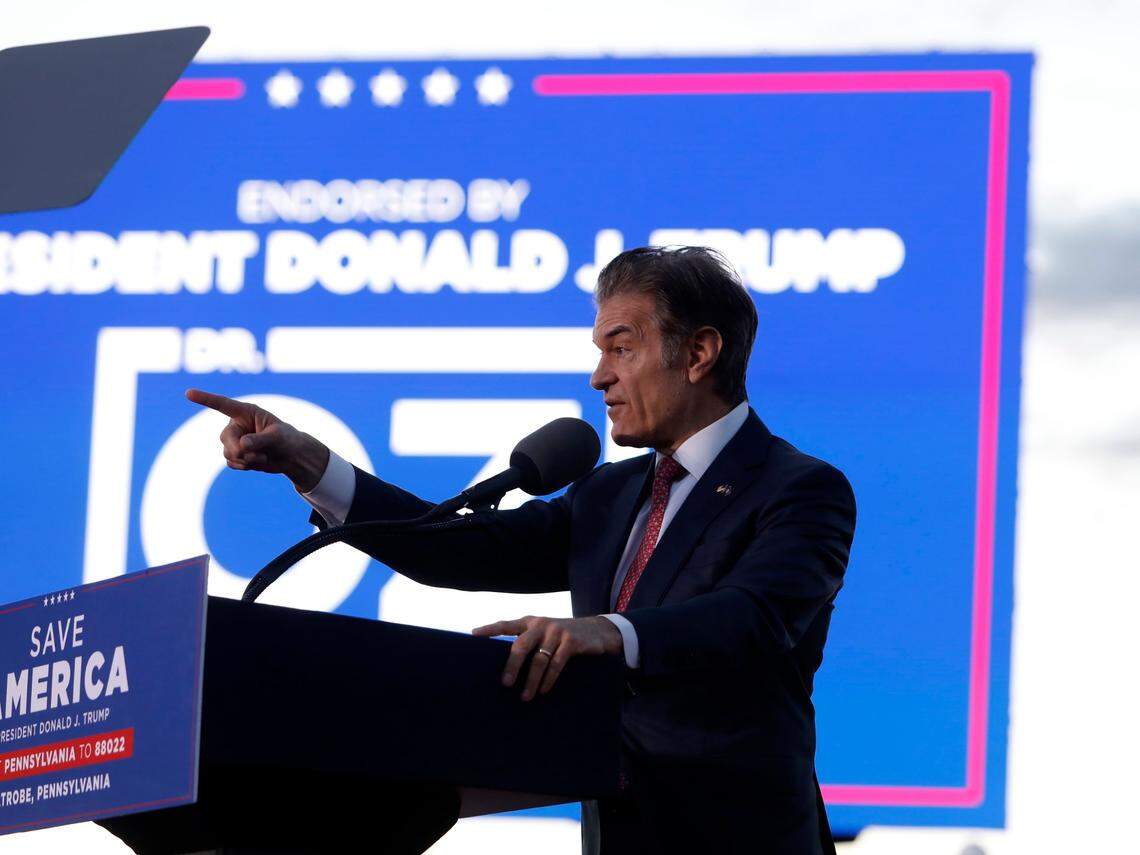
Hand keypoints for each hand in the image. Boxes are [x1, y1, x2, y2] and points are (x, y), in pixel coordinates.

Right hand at [185, 388, 329, 491]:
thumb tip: (242, 446)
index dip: (205, 399)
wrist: (291, 456)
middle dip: (238, 449)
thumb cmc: (287, 439)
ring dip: (246, 459)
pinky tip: (258, 462)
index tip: (188, 393)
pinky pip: (232, 463)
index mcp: (246, 412)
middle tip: (255, 455)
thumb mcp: (277, 437)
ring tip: (263, 456)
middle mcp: (237, 425)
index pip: (223, 404)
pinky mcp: (236, 454)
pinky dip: (245, 466)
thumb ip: (260, 440)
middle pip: (225, 438)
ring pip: (228, 453)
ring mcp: (235, 440)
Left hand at [472, 615, 622, 700]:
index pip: (507, 624)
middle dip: (512, 666)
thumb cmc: (563, 637)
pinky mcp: (571, 641)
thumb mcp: (545, 633)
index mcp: (530, 622)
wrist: (597, 632)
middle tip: (505, 684)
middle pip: (521, 645)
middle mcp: (541, 624)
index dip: (490, 629)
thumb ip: (529, 642)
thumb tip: (506, 667)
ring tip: (525, 697)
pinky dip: (549, 679)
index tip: (474, 634)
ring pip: (539, 660)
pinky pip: (556, 664)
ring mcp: (557, 631)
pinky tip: (543, 690)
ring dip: (531, 681)